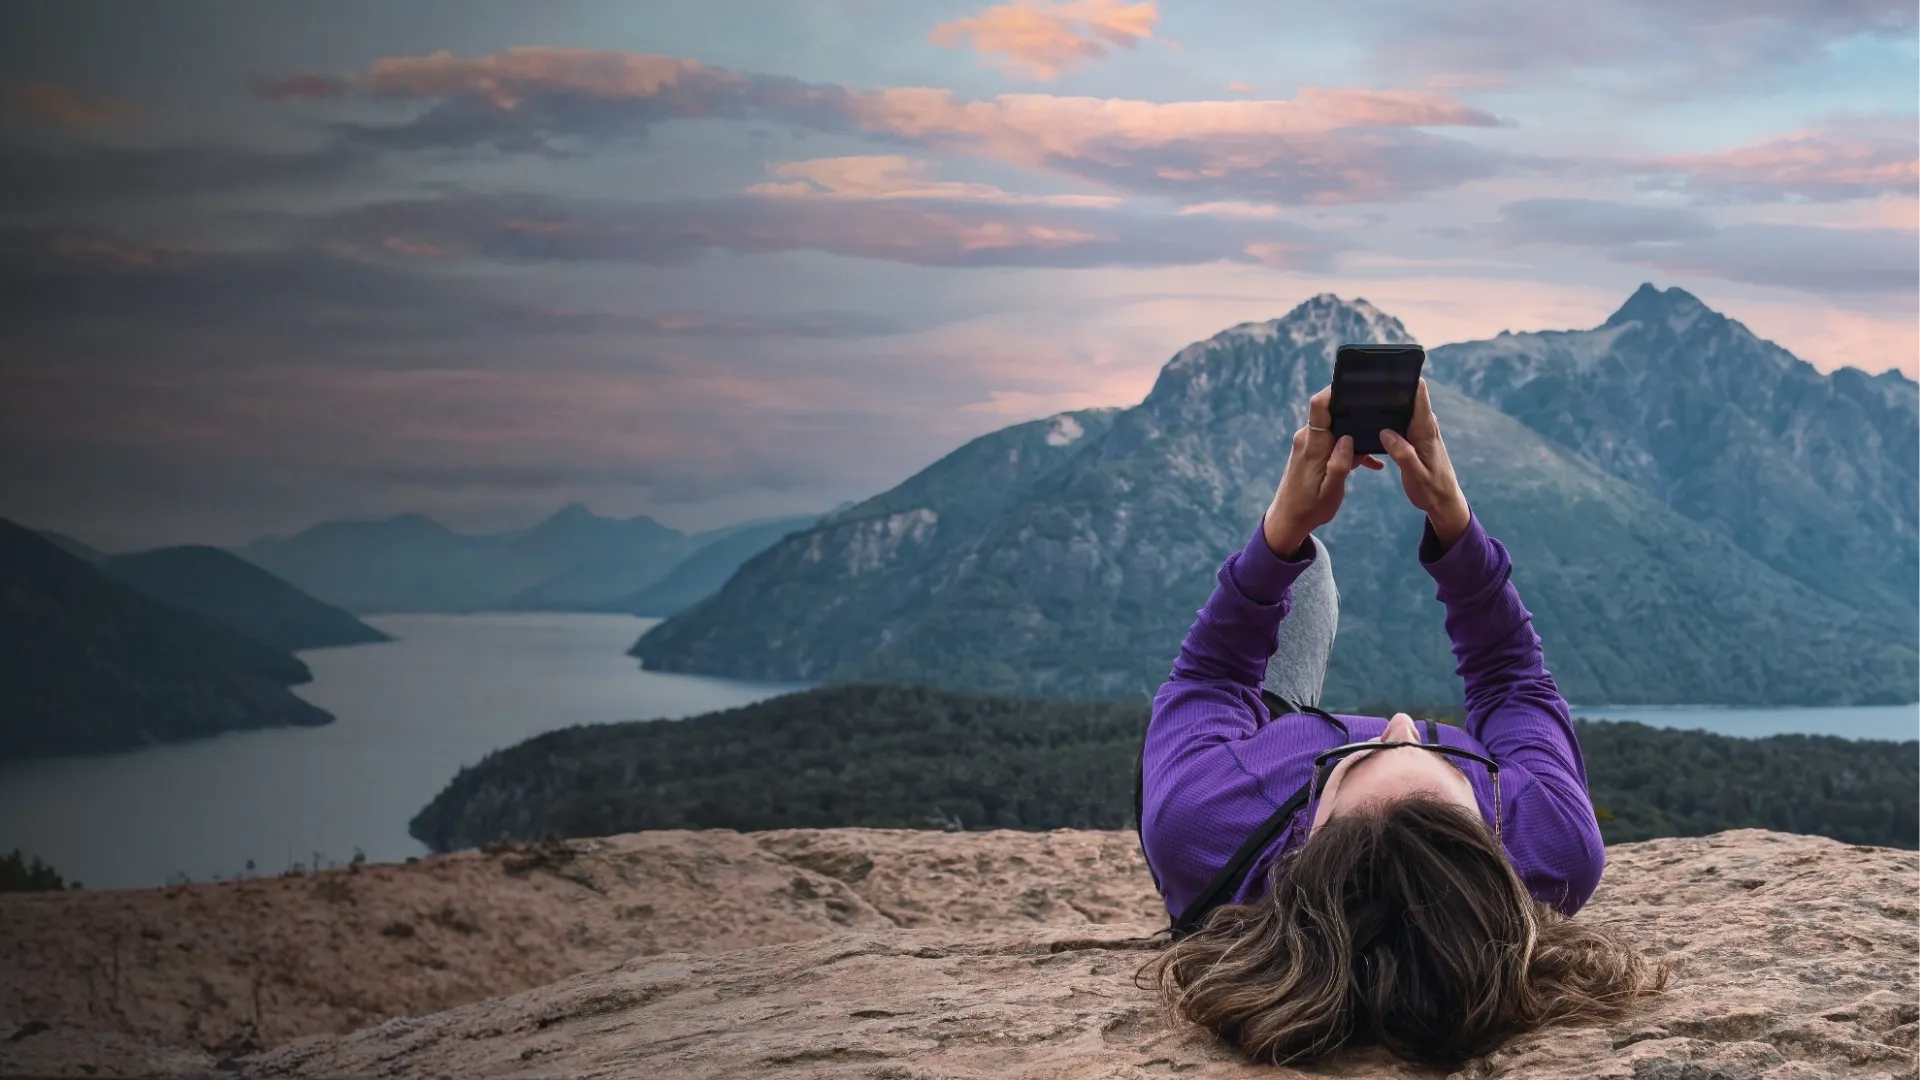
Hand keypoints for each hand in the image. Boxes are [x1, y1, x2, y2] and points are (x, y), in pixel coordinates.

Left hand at [1263, 386, 1384, 556]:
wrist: (1289, 520)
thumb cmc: (1310, 508)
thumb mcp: (1331, 490)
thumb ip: (1340, 464)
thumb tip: (1349, 438)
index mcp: (1313, 445)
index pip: (1319, 406)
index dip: (1334, 390)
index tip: (1355, 383)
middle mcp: (1308, 438)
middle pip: (1331, 412)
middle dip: (1354, 410)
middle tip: (1380, 413)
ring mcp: (1309, 444)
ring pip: (1336, 428)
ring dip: (1355, 435)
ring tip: (1378, 444)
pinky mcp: (1312, 451)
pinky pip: (1334, 442)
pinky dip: (1350, 449)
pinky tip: (1371, 462)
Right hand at [1378, 379, 1470, 547]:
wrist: (1444, 502)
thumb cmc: (1431, 490)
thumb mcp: (1416, 475)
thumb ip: (1402, 453)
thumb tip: (1386, 432)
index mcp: (1426, 431)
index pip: (1420, 395)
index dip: (1408, 379)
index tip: (1392, 368)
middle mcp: (1425, 426)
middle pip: (1410, 397)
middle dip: (1393, 386)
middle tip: (1368, 379)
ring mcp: (1420, 432)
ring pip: (1404, 408)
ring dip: (1390, 401)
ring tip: (1367, 393)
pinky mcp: (1415, 439)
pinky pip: (1402, 420)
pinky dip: (1390, 416)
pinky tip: (1375, 417)